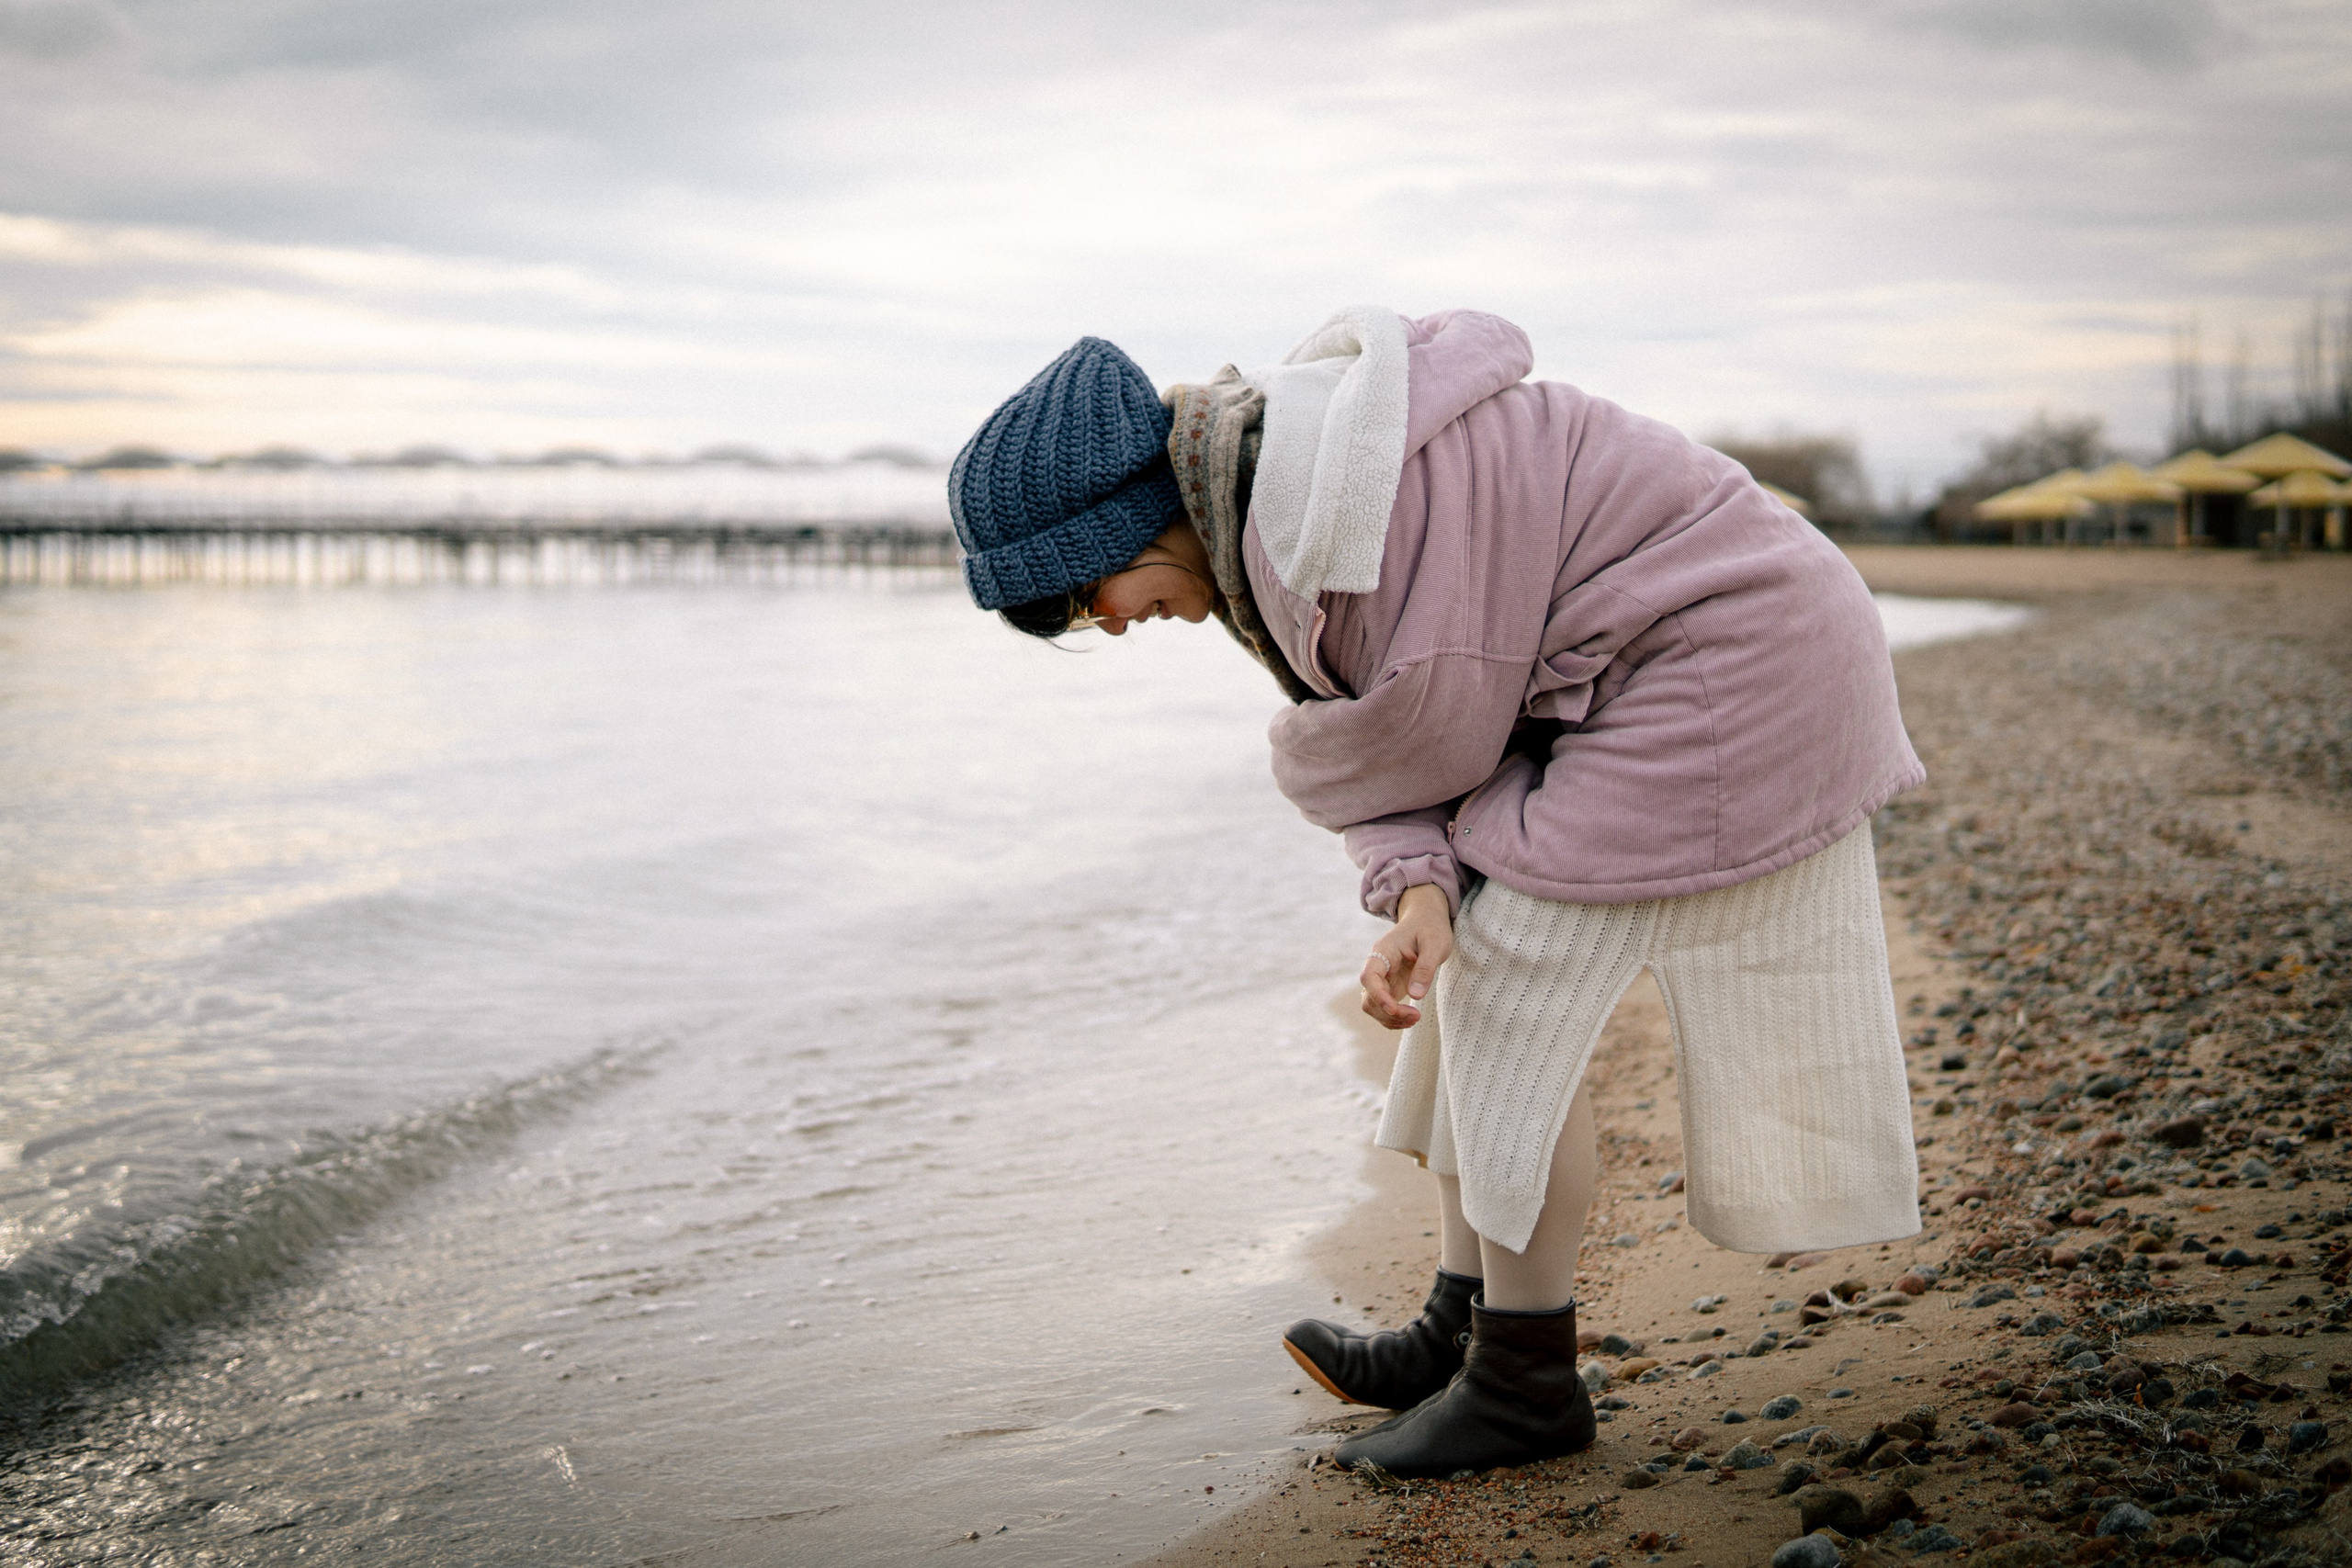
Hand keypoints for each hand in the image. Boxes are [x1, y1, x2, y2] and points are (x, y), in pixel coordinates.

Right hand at [1360, 884, 1453, 1029]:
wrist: (1426, 919)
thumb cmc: (1431, 927)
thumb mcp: (1435, 944)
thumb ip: (1425, 968)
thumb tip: (1415, 995)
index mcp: (1383, 951)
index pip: (1369, 977)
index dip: (1378, 996)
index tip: (1395, 1009)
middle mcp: (1377, 966)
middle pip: (1369, 997)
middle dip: (1388, 1012)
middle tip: (1416, 1016)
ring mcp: (1382, 977)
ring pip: (1373, 1005)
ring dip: (1390, 1018)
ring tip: (1416, 1019)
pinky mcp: (1389, 985)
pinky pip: (1384, 1007)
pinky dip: (1394, 1017)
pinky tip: (1412, 1017)